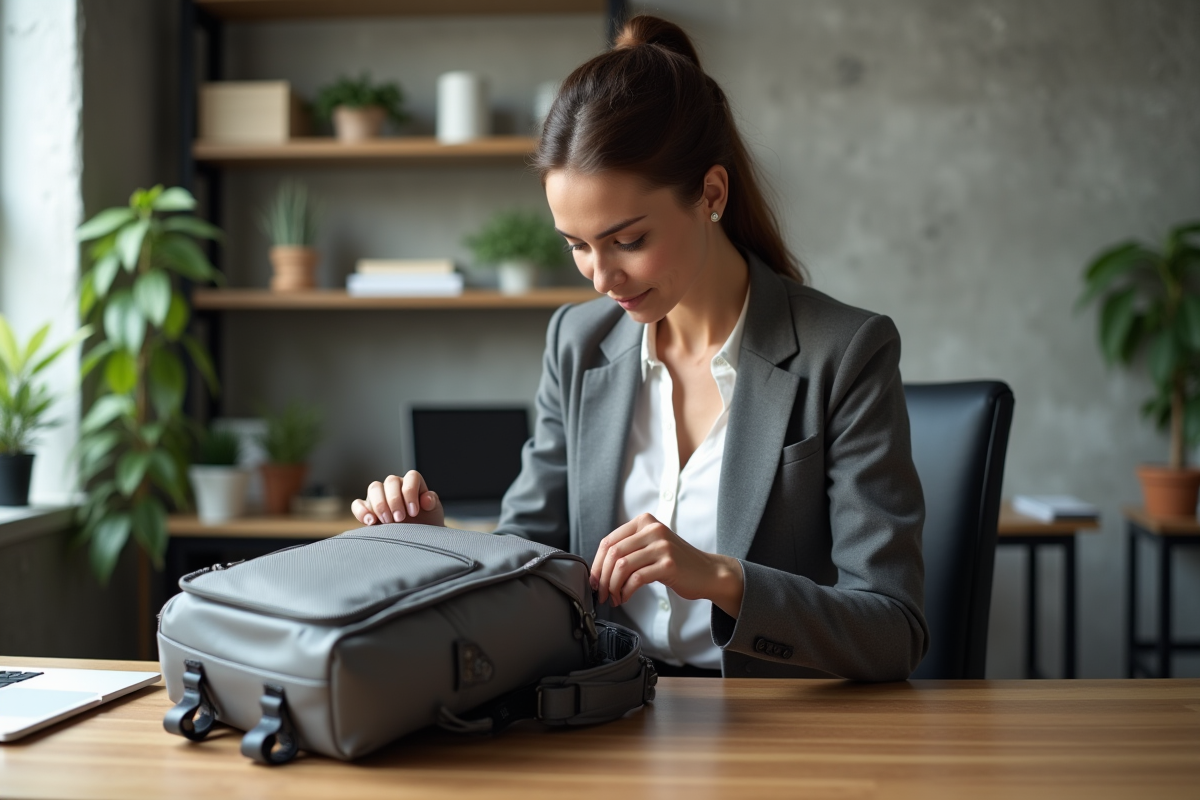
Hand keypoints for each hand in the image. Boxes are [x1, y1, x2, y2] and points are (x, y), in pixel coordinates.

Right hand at [351, 470, 443, 527]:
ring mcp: (380, 496)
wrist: (418, 540)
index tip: (414, 512)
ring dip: (380, 505)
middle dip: (394, 500)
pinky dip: (361, 511)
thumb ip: (432, 502)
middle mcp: (395, 486)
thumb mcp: (433, 513)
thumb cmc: (427, 523)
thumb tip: (426, 499)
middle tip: (400, 519)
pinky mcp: (367, 509)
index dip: (411, 492)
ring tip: (387, 522)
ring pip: (374, 488)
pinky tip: (370, 522)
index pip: (411, 477)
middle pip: (390, 481)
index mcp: (413, 483)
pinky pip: (358, 504)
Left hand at [590, 513, 744, 617]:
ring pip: (622, 567)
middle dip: (602, 577)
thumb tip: (597, 569)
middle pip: (613, 554)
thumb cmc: (676, 562)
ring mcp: (662, 546)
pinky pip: (636, 579)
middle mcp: (653, 530)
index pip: (609, 541)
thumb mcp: (651, 546)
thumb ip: (629, 548)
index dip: (596, 564)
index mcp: (644, 521)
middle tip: (601, 594)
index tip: (594, 581)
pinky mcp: (668, 565)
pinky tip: (625, 598)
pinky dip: (626, 591)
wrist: (707, 572)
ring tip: (613, 598)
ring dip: (612, 587)